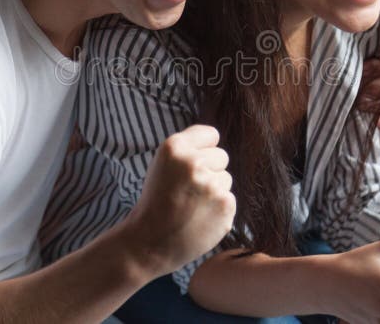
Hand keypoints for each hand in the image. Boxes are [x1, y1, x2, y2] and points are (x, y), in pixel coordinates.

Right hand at [124, 125, 235, 276]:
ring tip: (191, 206)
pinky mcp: (225, 205)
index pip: (211, 135)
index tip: (191, 166)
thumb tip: (217, 144)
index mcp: (174, 147)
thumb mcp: (162, 165)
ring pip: (226, 179)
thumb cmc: (156, 202)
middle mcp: (194, 162)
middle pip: (222, 157)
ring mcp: (211, 184)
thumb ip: (189, 151)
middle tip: (188, 191)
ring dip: (215, 192)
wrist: (148, 243)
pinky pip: (230, 200)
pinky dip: (219, 210)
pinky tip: (200, 219)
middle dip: (210, 171)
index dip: (203, 151)